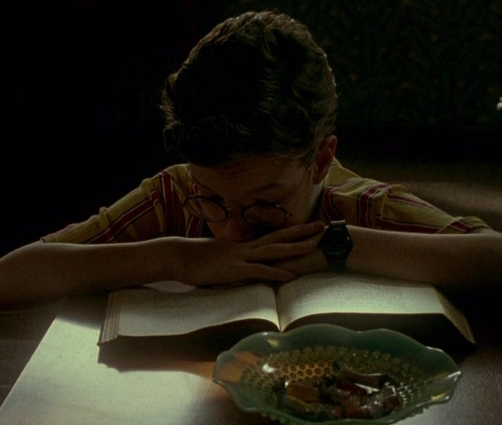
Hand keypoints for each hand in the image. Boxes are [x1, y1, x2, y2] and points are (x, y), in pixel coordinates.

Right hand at [174, 221, 324, 286]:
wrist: (178, 257)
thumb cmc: (195, 260)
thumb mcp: (219, 259)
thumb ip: (233, 261)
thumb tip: (241, 266)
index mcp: (244, 246)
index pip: (273, 236)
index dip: (292, 231)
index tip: (309, 227)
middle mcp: (247, 248)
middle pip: (280, 236)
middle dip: (302, 232)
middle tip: (323, 226)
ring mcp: (242, 258)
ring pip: (275, 250)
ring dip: (296, 247)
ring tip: (315, 245)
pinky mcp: (235, 270)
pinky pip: (259, 271)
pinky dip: (276, 272)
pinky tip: (290, 275)